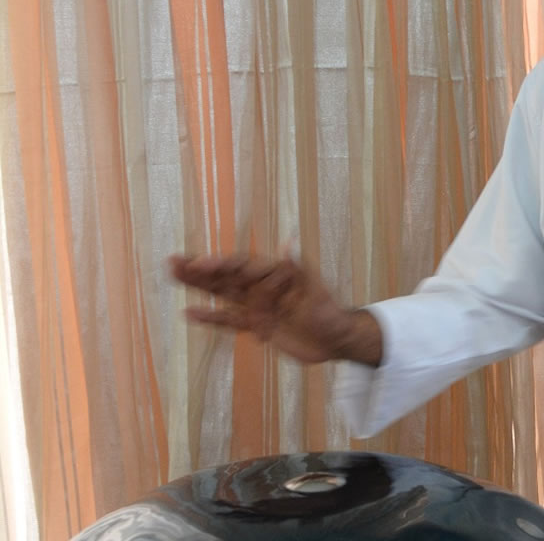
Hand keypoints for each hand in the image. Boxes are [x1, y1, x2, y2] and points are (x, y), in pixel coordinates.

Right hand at [169, 252, 381, 365]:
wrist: (335, 340)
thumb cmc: (330, 312)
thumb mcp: (316, 290)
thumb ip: (298, 267)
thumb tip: (289, 240)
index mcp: (275, 273)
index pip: (243, 266)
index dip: (221, 264)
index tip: (199, 263)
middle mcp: (262, 287)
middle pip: (226, 276)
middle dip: (200, 269)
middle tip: (172, 261)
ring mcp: (257, 306)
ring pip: (222, 293)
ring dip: (199, 286)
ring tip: (174, 275)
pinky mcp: (255, 325)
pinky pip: (229, 320)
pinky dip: (210, 317)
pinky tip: (189, 312)